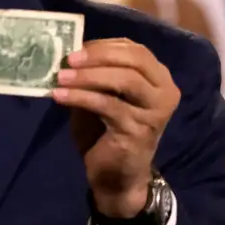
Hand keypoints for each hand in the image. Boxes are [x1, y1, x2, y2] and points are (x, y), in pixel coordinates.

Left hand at [52, 38, 179, 217]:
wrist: (118, 177)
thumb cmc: (107, 133)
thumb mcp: (102, 96)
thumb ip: (94, 75)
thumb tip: (69, 54)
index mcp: (158, 78)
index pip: (135, 50)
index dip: (104, 46)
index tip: (75, 47)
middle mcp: (164, 91)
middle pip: (134, 60)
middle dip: (98, 56)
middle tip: (68, 59)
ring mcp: (155, 111)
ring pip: (124, 80)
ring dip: (88, 76)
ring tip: (60, 77)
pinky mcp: (140, 129)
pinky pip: (108, 105)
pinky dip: (81, 97)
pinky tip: (60, 96)